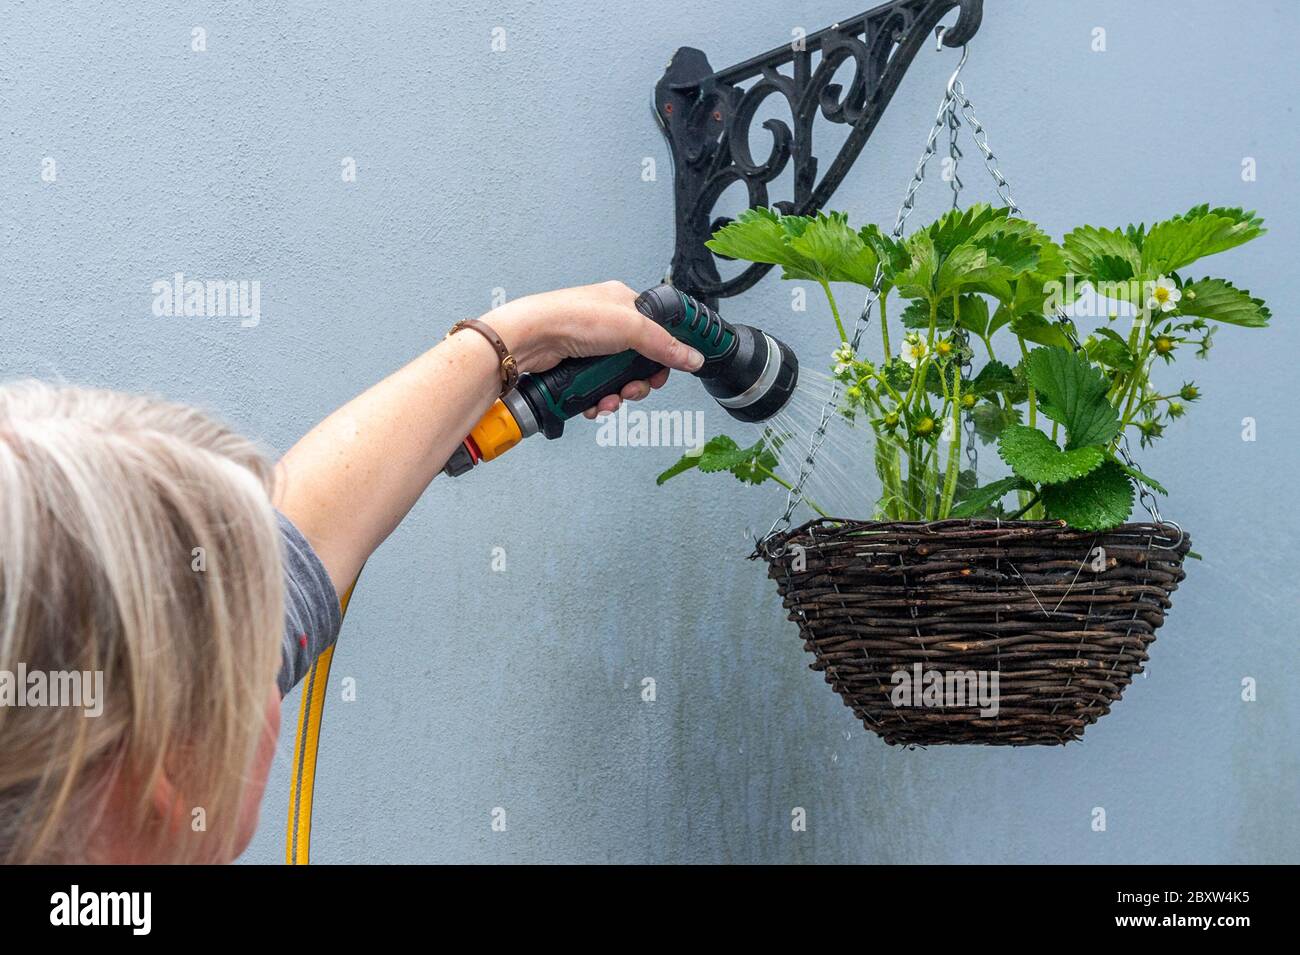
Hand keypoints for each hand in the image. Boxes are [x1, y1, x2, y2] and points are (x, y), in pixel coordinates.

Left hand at [485, 281, 704, 417]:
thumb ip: (665, 345)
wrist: (530, 338)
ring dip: (618, 395)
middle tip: (635, 390)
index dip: (664, 356)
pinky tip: (595, 404)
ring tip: (611, 400)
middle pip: (639, 361)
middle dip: (638, 383)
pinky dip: (599, 400)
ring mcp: (591, 346)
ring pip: (618, 379)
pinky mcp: (576, 366)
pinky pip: (598, 388)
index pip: (658, 331)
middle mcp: (608, 323)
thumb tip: (692, 357)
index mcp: (625, 303)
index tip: (663, 373)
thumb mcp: (631, 328)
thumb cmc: (570, 317)